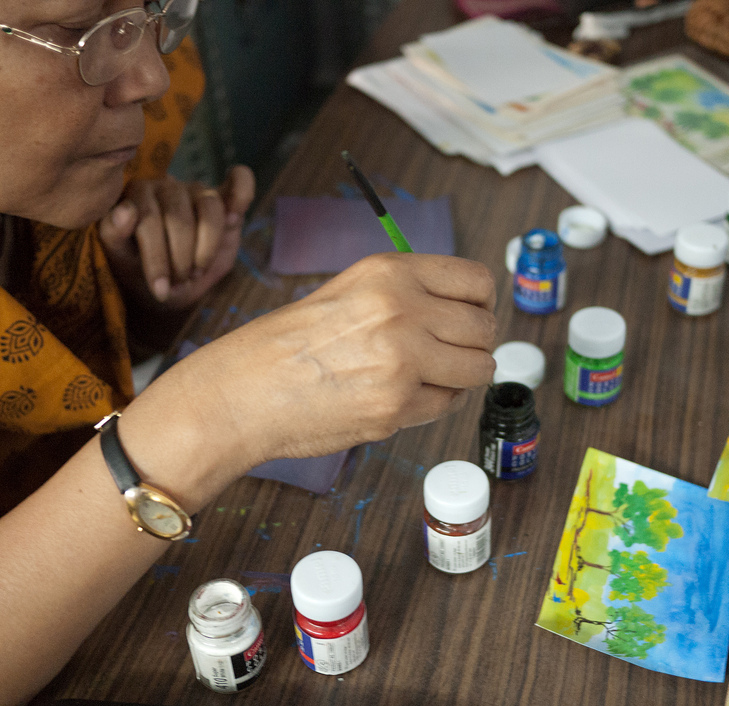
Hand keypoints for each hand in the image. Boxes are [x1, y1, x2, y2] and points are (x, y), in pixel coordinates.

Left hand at [99, 165, 254, 310]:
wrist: (169, 283)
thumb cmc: (139, 268)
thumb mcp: (120, 258)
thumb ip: (114, 233)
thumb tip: (126, 210)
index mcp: (136, 195)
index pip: (147, 217)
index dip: (156, 257)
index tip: (160, 290)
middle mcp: (167, 186)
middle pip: (179, 218)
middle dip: (180, 259)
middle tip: (179, 283)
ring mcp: (197, 190)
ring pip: (210, 209)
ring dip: (206, 248)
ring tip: (197, 271)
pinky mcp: (224, 197)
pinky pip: (239, 180)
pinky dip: (242, 194)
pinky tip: (234, 219)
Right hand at [153, 252, 497, 476]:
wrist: (245, 392)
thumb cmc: (287, 344)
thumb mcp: (350, 290)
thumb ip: (406, 292)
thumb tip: (462, 310)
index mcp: (391, 274)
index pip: (478, 282)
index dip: (482, 304)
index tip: (473, 317)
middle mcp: (403, 311)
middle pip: (484, 328)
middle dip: (474, 344)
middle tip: (450, 353)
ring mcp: (403, 362)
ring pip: (478, 369)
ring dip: (462, 376)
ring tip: (430, 377)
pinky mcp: (398, 407)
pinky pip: (448, 404)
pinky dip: (434, 403)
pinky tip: (404, 396)